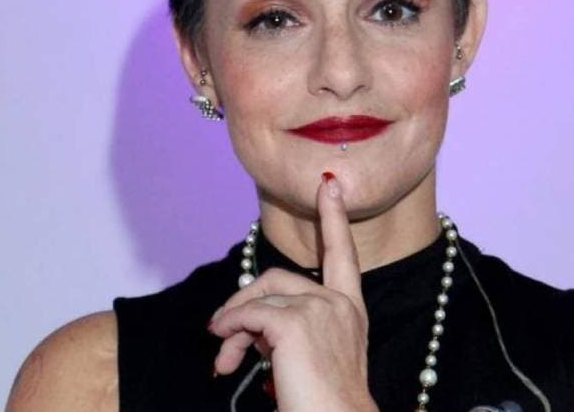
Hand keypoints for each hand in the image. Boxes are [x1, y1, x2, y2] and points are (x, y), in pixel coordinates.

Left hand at [208, 173, 377, 411]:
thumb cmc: (323, 401)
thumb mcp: (311, 355)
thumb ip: (290, 327)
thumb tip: (249, 325)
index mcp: (351, 309)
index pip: (343, 253)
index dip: (334, 217)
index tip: (330, 183)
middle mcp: (339, 303)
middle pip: (277, 278)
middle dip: (243, 301)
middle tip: (222, 335)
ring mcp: (319, 309)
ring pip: (259, 299)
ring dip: (232, 327)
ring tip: (223, 360)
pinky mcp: (294, 323)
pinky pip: (248, 316)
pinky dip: (229, 331)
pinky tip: (223, 355)